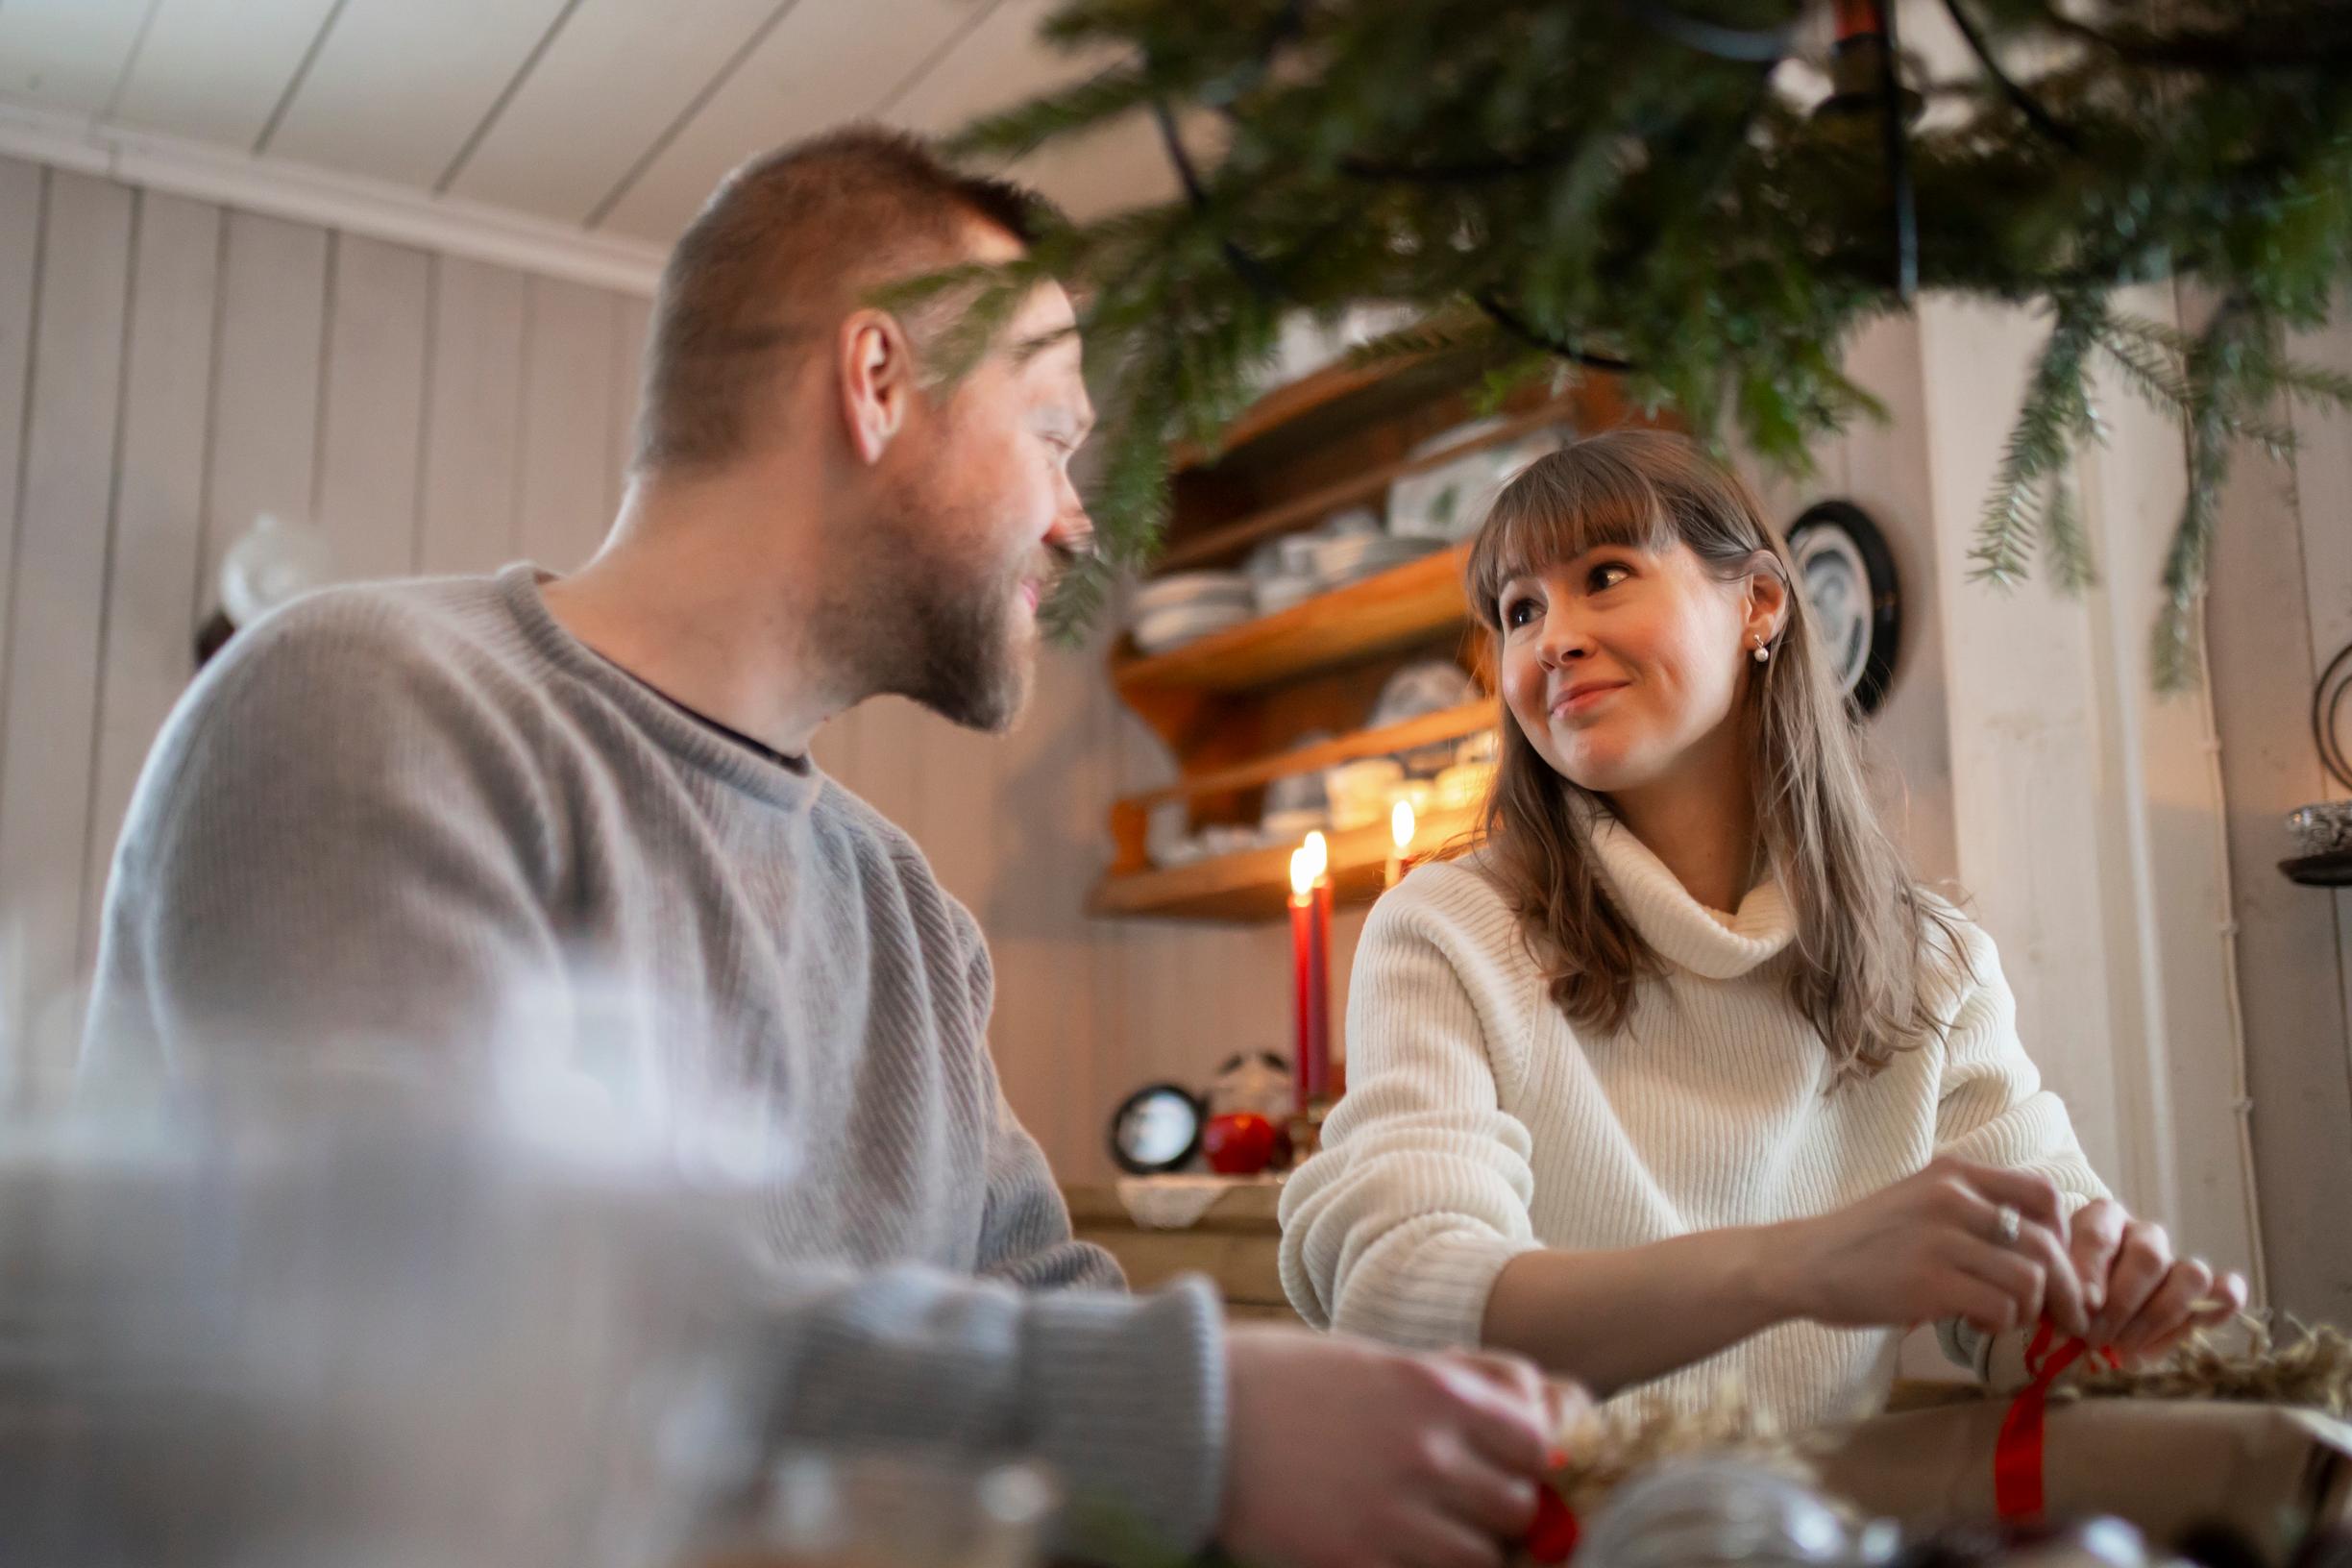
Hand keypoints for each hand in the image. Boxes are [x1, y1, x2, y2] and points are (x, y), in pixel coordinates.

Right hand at [1220, 1326, 1586, 1567]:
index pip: (1538, 1440)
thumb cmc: (1284, 1380)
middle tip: (1470, 1511)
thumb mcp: (1378, 1357)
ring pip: (1484, 1558)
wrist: (1191, 1414)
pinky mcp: (1353, 1562)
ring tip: (1432, 1539)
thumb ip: (1458, 1378)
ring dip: (1469, 1552)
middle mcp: (1425, 1450)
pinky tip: (1393, 1555)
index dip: (1530, 1460)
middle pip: (1519, 1506)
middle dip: (1504, 1513)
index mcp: (1433, 1388)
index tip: (1509, 1467)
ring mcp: (1390, 1513)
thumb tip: (1537, 1404)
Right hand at [1771, 1157, 2088, 1338]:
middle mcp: (1953, 1198)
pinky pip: (2001, 1308)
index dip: (2064, 1236)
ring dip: (2029, 1311)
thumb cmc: (1866, 1241)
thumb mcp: (1921, 1202)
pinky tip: (1975, 1322)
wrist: (1804, 1262)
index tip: (2056, 1267)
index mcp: (1954, 1173)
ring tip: (2002, 1316)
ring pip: (2031, 1281)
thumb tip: (2046, 1254)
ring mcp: (1941, 1240)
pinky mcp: (1930, 1283)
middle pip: (2048, 1245)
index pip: (2044, 1194)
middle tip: (2066, 1318)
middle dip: (2068, 1291)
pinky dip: (2000, 1324)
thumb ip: (1974, 1212)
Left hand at [2068, 1199, 2246, 1359]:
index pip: (2100, 1234)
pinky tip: (2205, 1321)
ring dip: (2160, 1316)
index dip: (2092, 1270)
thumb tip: (2085, 1305)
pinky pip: (2226, 1289)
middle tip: (2095, 1337)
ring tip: (2125, 1347)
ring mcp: (2176, 1261)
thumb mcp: (2050, 1288)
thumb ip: (2059, 1289)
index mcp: (2100, 1219)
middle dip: (2123, 1303)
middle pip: (2149, 1256)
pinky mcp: (2203, 1293)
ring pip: (2190, 1275)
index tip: (2083, 1305)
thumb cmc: (2060, 1297)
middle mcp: (2142, 1234)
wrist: (2082, 1319)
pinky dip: (2223, 1304)